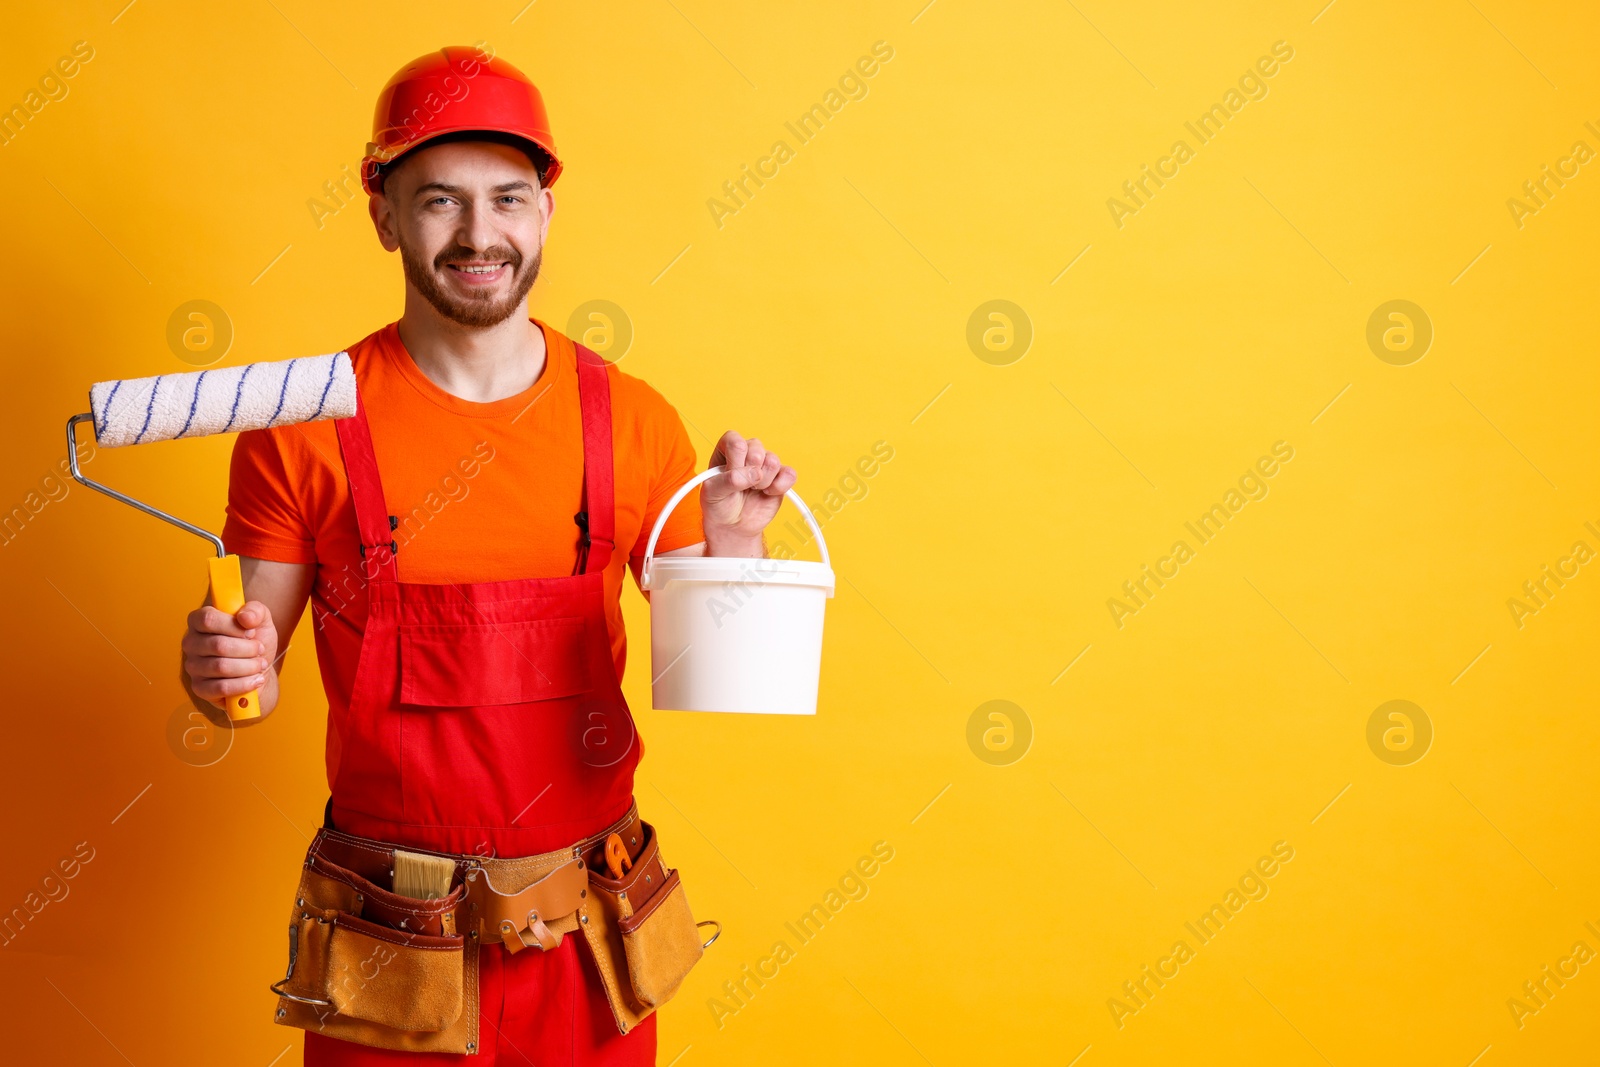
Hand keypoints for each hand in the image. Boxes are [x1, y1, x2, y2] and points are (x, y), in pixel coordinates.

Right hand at [182, 601, 278, 713]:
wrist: (258, 670)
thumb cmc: (254, 642)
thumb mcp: (261, 620)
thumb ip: (255, 611)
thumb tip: (245, 617)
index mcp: (199, 621)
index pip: (208, 619)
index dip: (233, 626)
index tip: (251, 631)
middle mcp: (191, 643)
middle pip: (218, 645)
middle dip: (248, 649)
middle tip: (260, 650)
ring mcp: (193, 666)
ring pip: (221, 667)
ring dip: (249, 666)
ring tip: (260, 664)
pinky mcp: (199, 688)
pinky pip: (221, 688)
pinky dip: (244, 684)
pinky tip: (256, 680)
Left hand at [701, 431, 796, 556]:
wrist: (733, 525)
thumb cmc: (719, 504)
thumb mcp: (713, 493)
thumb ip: (729, 480)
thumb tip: (755, 473)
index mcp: (727, 448)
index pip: (736, 442)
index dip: (735, 461)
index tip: (731, 476)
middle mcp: (748, 451)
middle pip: (756, 450)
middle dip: (749, 474)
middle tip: (741, 486)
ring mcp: (765, 463)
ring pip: (773, 461)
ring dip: (762, 482)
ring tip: (752, 490)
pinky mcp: (781, 476)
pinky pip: (789, 474)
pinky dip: (779, 487)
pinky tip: (767, 493)